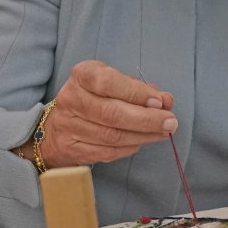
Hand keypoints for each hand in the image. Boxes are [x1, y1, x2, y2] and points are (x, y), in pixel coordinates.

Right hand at [38, 61, 175, 167]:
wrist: (57, 127)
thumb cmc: (94, 100)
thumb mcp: (114, 85)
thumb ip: (140, 90)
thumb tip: (166, 101)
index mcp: (82, 76)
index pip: (108, 82)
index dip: (136, 93)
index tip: (160, 102)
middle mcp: (70, 98)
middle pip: (111, 113)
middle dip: (146, 119)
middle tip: (170, 123)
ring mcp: (67, 125)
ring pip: (111, 135)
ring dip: (142, 136)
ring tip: (162, 133)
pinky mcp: (70, 148)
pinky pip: (106, 152)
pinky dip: (129, 148)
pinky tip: (140, 142)